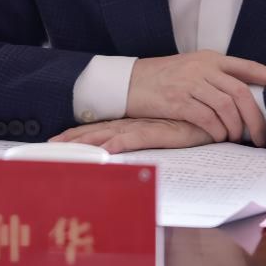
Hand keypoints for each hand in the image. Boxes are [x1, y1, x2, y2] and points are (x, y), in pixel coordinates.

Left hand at [50, 118, 212, 153]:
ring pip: (109, 134)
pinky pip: (135, 138)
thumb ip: (157, 132)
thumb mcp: (171, 130)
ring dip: (86, 143)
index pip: (102, 127)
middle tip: (47, 146)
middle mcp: (136, 122)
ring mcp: (146, 126)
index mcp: (136, 122)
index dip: (79, 134)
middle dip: (73, 139)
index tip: (55, 140)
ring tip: (62, 150)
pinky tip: (104, 150)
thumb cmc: (195, 122)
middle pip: (98, 130)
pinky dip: (117, 144)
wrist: (217, 114)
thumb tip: (141, 136)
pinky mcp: (160, 132)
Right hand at [126, 51, 265, 145]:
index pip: (248, 67)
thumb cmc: (162, 79)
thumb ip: (216, 78)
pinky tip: (217, 137)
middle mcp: (203, 67)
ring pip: (226, 106)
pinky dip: (217, 130)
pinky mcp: (177, 100)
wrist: (127, 82)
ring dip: (235, 127)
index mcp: (210, 58)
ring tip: (236, 139)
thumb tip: (244, 97)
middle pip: (241, 92)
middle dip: (256, 117)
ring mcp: (189, 82)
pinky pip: (206, 118)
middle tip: (262, 136)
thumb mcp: (192, 69)